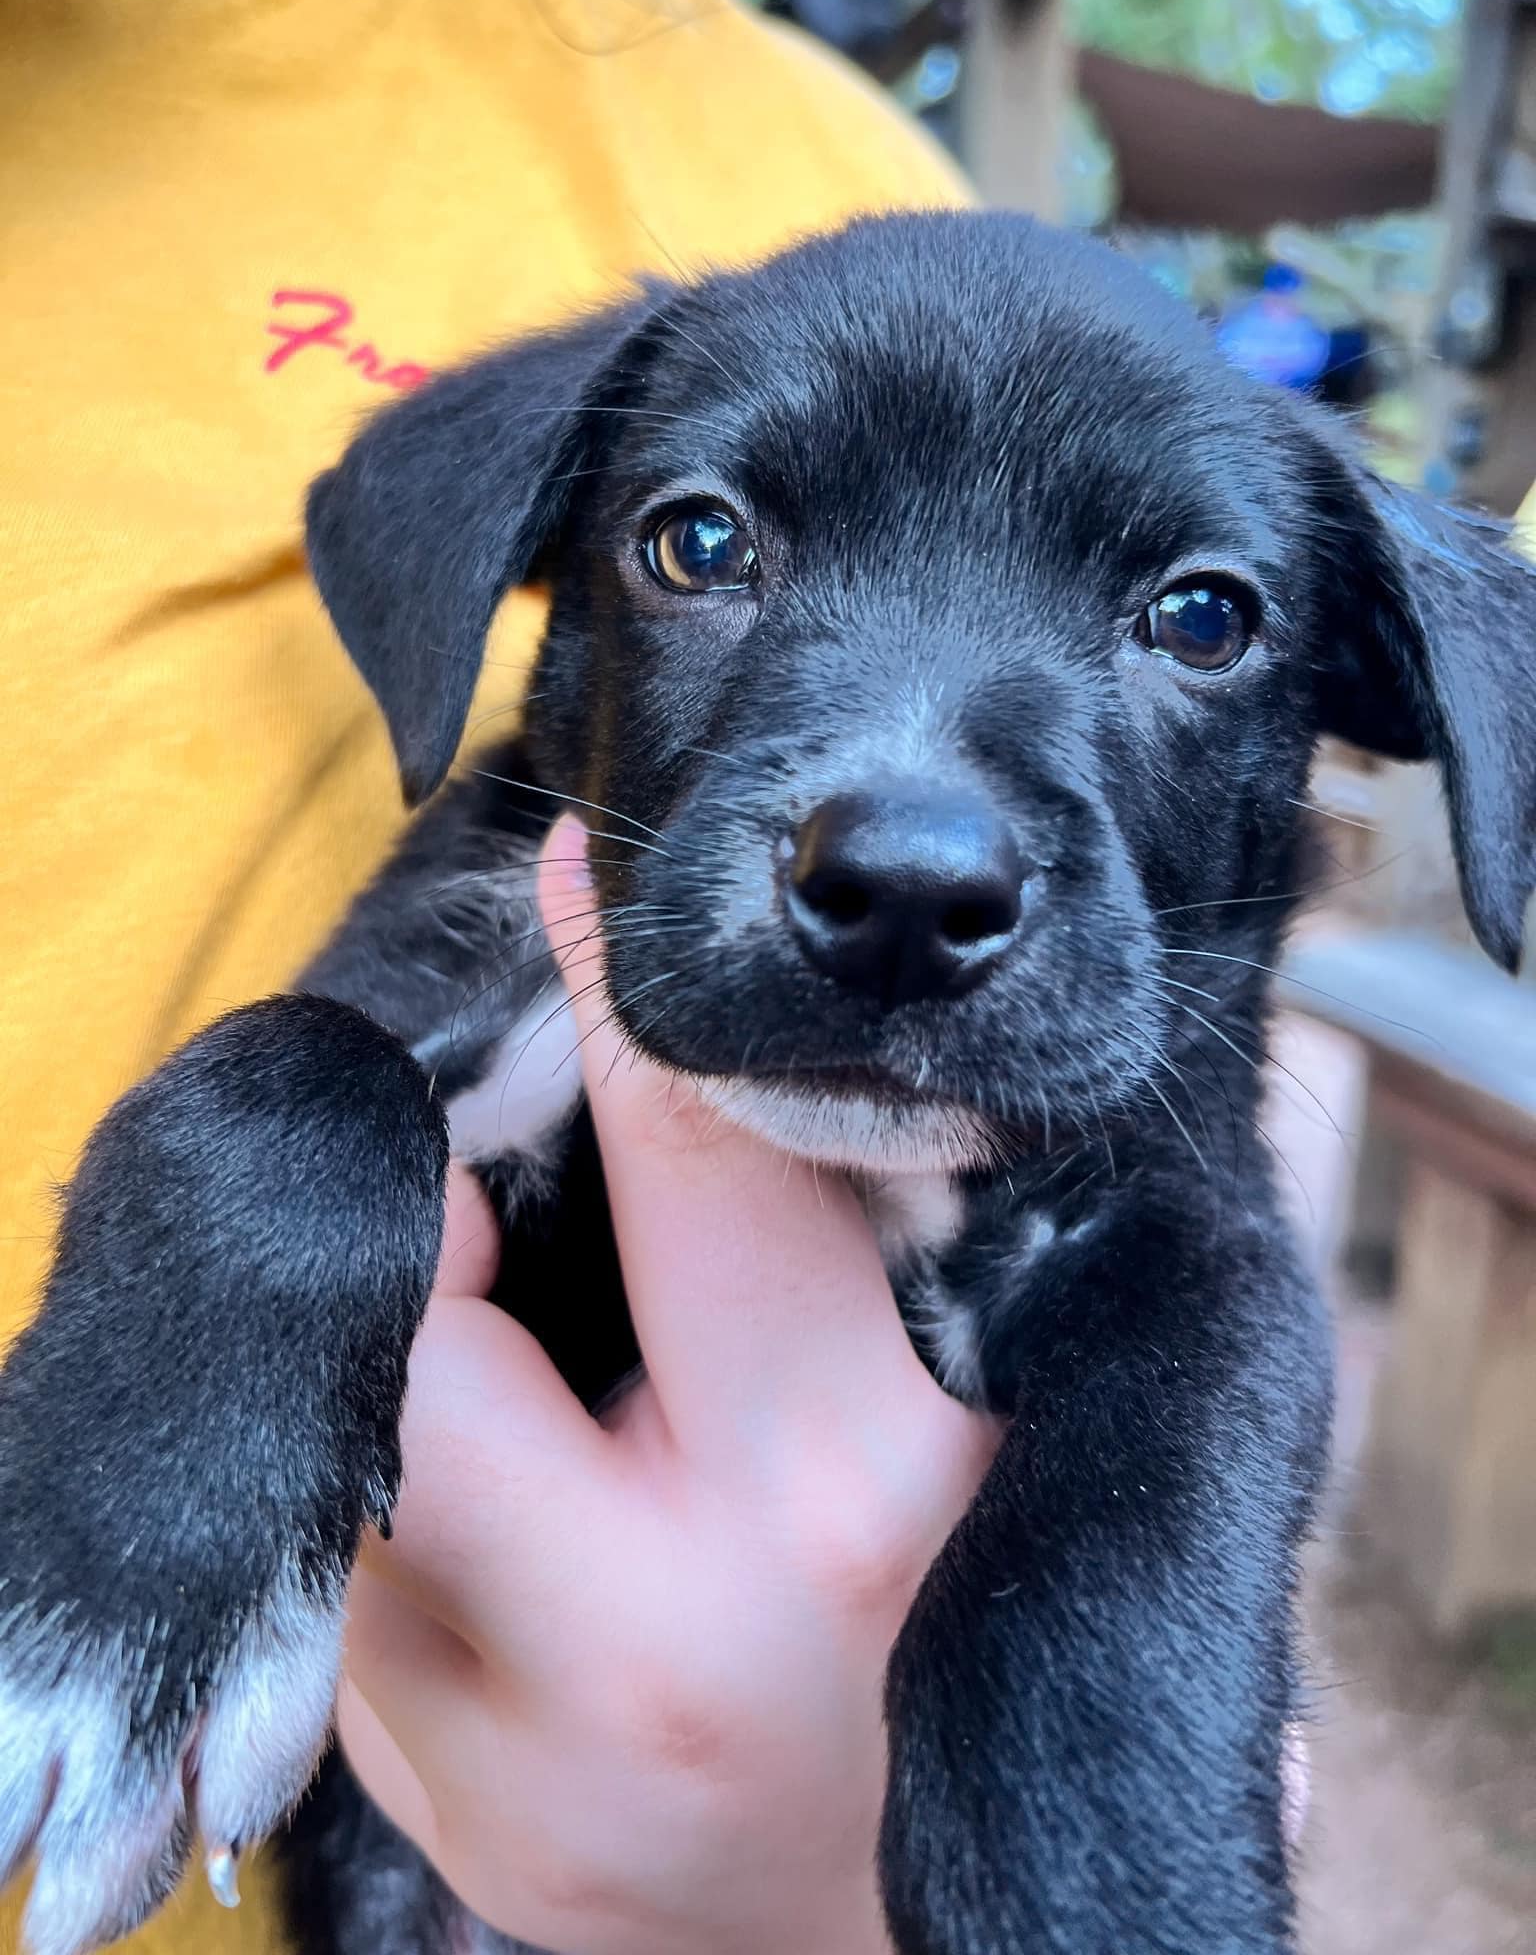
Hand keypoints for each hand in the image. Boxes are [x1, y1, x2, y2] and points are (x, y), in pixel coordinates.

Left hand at [337, 815, 1001, 1954]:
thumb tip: (739, 1042)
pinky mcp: (453, 1831)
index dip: (619, 986)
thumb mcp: (990, 1415)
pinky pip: (357, 1602)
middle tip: (488, 1200)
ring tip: (532, 1379)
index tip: (571, 869)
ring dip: (411, 1381)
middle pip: (417, 1332)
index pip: (697, 1150)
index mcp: (852, 1483)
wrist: (941, 1932)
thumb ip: (867, 1244)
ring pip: (354, 1467)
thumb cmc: (989, 1627)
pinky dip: (406, 1520)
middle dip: (430, 1230)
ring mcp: (528, 1758)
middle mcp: (663, 1632)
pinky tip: (522, 1521)